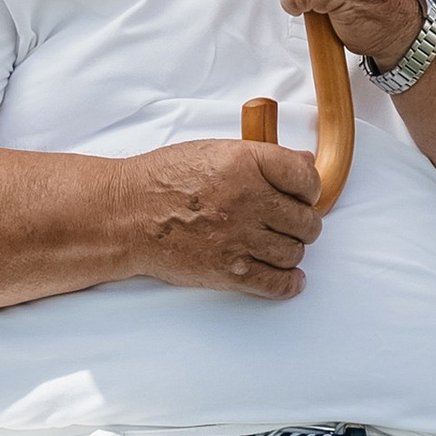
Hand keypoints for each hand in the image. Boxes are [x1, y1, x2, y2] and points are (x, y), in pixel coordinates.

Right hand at [117, 138, 324, 299]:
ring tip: (278, 246)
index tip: (303, 196)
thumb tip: (305, 163)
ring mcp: (238, 237)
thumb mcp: (215, 151)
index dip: (310, 189)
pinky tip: (290, 279)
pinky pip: (275, 283)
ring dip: (291, 251)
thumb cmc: (164, 179)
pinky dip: (288, 284)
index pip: (306, 177)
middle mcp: (247, 199)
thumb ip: (262, 157)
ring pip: (293, 252)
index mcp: (245, 162)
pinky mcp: (228, 270)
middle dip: (303, 224)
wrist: (125, 214)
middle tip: (289, 224)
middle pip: (305, 220)